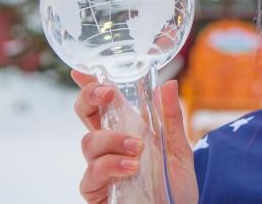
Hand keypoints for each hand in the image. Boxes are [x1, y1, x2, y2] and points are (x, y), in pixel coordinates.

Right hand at [71, 70, 198, 203]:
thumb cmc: (175, 185)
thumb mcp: (179, 149)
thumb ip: (172, 118)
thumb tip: (168, 84)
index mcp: (129, 132)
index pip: (105, 105)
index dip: (91, 87)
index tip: (82, 70)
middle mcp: (110, 148)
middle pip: (86, 116)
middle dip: (89, 98)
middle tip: (106, 93)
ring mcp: (101, 169)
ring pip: (89, 142)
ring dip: (114, 139)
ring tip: (138, 149)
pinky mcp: (96, 191)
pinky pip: (92, 172)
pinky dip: (111, 165)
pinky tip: (131, 167)